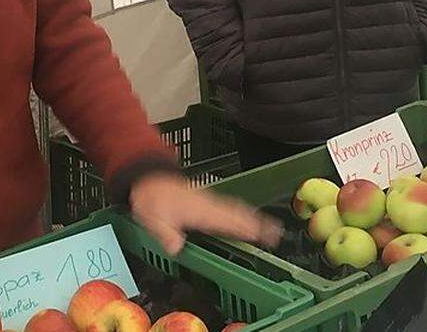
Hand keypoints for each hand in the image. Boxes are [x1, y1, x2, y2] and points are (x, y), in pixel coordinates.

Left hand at [129, 173, 282, 255]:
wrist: (149, 179)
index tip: (261, 234)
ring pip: (237, 209)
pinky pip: (231, 208)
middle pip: (238, 213)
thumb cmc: (152, 200)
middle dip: (258, 223)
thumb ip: (165, 233)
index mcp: (199, 211)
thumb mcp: (153, 219)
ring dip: (255, 218)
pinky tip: (249, 219)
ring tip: (272, 228)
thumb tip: (176, 247)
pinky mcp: (208, 202)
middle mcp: (209, 205)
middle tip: (277, 233)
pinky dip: (244, 214)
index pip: (226, 220)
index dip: (244, 227)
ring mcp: (210, 202)